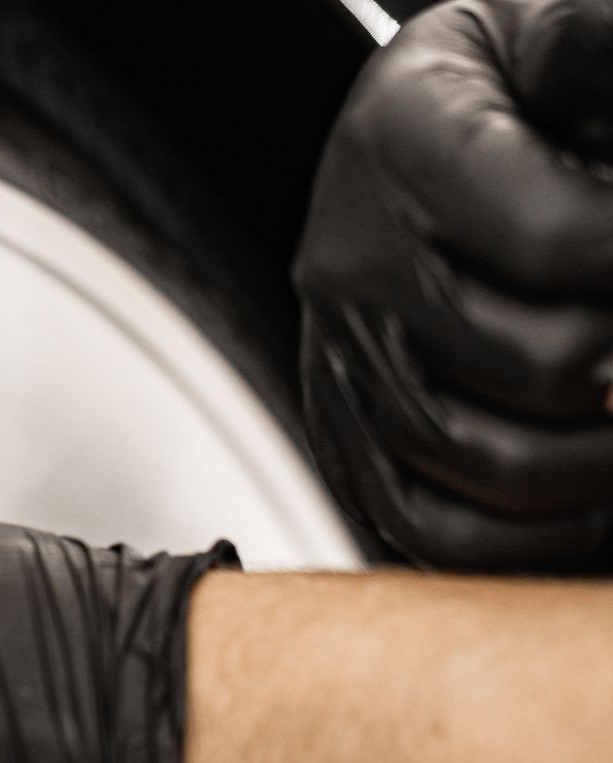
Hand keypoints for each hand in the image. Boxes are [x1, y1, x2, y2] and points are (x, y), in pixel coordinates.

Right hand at [296, 0, 612, 570]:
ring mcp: (345, 370)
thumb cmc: (490, 92)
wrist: (392, 145)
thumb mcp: (543, 36)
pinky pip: (433, 533)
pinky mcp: (345, 446)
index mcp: (403, 146)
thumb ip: (596, 47)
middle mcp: (357, 268)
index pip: (553, 236)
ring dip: (602, 464)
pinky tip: (591, 507)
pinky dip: (529, 542)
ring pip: (493, 463)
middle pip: (537, 362)